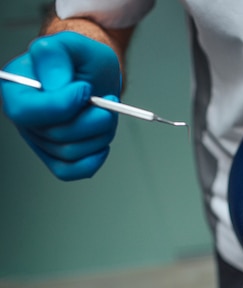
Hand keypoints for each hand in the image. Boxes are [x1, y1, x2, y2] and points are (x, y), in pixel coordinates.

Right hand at [1, 31, 120, 179]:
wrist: (95, 75)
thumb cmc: (82, 60)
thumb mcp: (73, 44)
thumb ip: (58, 53)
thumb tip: (54, 81)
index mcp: (18, 88)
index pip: (26, 111)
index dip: (61, 105)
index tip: (85, 89)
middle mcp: (25, 117)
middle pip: (56, 135)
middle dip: (91, 120)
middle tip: (107, 101)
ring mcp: (40, 138)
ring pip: (70, 152)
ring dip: (99, 134)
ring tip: (105, 113)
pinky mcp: (57, 154)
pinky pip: (71, 171)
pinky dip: (92, 160)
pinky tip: (101, 142)